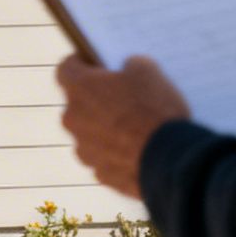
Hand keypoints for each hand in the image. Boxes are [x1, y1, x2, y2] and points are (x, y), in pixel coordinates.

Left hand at [56, 54, 192, 198]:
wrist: (170, 160)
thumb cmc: (155, 110)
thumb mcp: (149, 71)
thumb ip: (131, 64)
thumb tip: (128, 68)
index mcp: (80, 89)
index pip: (65, 68)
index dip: (82, 63)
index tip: (98, 63)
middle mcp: (73, 119)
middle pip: (78, 103)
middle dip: (97, 99)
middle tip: (124, 96)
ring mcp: (85, 149)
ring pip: (90, 133)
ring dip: (106, 128)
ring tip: (136, 127)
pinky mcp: (100, 173)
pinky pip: (105, 157)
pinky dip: (117, 153)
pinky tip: (140, 150)